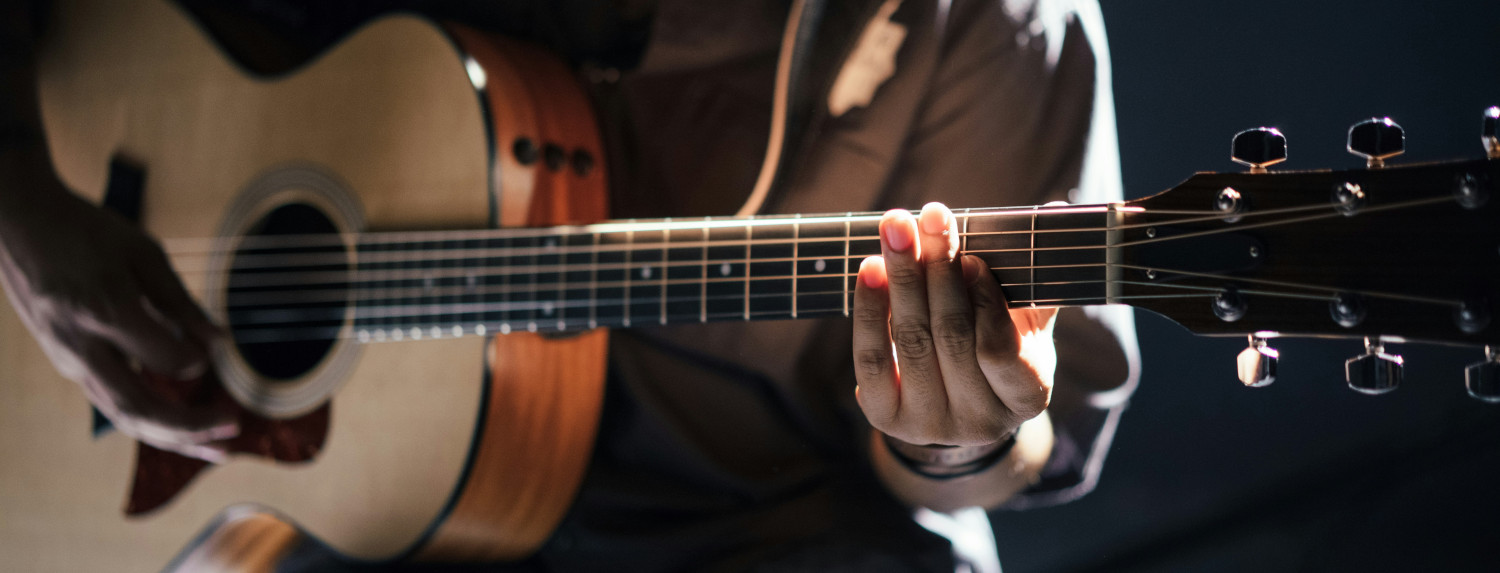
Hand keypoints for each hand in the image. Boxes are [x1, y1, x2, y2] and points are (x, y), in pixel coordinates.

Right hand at [0, 153, 236, 460]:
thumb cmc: (86, 231)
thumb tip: (221, 343)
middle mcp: (82, 346)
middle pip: (138, 407)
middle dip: (189, 428)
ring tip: (218, 449)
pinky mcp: (69, 365)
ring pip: (123, 415)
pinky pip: (113, 403)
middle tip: (233, 430)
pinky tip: (183, 430)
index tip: (217, 349)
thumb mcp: (142, 253)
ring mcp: (70, 360)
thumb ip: (180, 302)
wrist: (19, 225)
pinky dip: (152, 422)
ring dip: (173, 438)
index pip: (163, 358)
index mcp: (104, 311)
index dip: (197, 360)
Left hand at [852, 202, 1057, 446]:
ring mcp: (929, 424)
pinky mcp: (885, 417)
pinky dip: (870, 309)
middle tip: (931, 216)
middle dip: (938, 269)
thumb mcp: (1024, 321)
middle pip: (951, 337)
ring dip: (901, 278)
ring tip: (896, 228)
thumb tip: (1056, 210)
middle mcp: (979, 422)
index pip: (1000, 350)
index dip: (985, 302)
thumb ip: (1034, 275)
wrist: (953, 401)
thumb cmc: (996, 346)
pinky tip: (871, 268)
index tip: (972, 257)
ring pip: (911, 342)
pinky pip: (871, 358)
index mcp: (1025, 397)